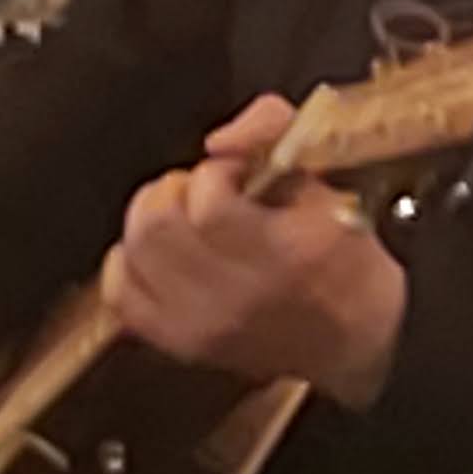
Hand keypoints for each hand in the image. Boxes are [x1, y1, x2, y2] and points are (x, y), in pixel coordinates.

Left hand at [101, 95, 407, 407]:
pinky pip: (120, 293)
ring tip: (186, 222)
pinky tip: (163, 255)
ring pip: (134, 253)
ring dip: (153, 221)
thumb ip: (275, 130)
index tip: (239, 175)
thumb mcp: (331, 177)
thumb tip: (220, 141)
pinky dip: (131, 264)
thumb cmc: (346, 254)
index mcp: (286, 253)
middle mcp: (238, 296)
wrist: (352, 339)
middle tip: (206, 193)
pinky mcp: (180, 344)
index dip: (217, 172)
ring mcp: (203, 326)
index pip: (209, 200)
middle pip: (157, 225)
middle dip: (177, 190)